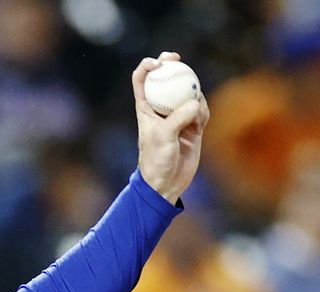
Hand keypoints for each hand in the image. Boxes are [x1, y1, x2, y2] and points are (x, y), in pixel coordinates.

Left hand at [133, 51, 209, 201]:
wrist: (167, 181)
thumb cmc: (156, 159)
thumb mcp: (163, 137)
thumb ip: (178, 118)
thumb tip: (195, 102)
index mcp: (145, 109)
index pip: (141, 81)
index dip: (146, 67)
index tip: (157, 62)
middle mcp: (161, 109)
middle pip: (165, 80)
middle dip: (171, 65)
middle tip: (176, 57)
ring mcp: (178, 116)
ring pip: (188, 94)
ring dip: (193, 95)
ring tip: (193, 114)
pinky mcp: (193, 126)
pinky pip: (201, 109)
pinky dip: (203, 110)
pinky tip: (201, 120)